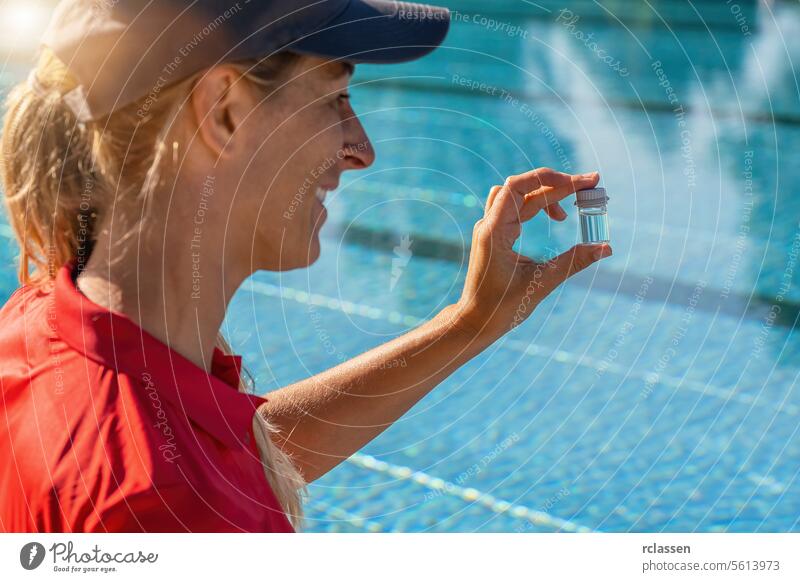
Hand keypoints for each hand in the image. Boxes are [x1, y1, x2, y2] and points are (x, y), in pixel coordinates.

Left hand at [452, 168, 611, 342]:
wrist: (475, 321)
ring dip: (547, 194)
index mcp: (494, 231)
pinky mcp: (495, 234)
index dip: (550, 179)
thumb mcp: (541, 284)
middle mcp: (489, 224)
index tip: (582, 182)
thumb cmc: (501, 307)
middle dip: (559, 185)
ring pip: (519, 195)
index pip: (519, 187)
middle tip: (592, 187)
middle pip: (524, 189)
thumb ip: (573, 262)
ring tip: (572, 208)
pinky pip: (516, 207)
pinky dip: (538, 205)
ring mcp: (490, 228)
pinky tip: (556, 217)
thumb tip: (606, 248)